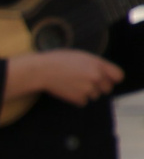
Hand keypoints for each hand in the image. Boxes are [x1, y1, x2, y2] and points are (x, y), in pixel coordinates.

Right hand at [9, 48, 123, 106]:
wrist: (41, 70)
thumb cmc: (58, 60)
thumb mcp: (81, 56)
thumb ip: (96, 65)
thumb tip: (104, 74)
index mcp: (98, 64)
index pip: (118, 76)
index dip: (111, 78)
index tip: (105, 79)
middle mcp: (96, 77)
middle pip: (107, 88)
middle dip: (98, 87)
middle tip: (84, 82)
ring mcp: (88, 88)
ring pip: (94, 96)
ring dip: (86, 93)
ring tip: (72, 84)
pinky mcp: (79, 98)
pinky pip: (83, 102)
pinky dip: (77, 99)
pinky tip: (67, 90)